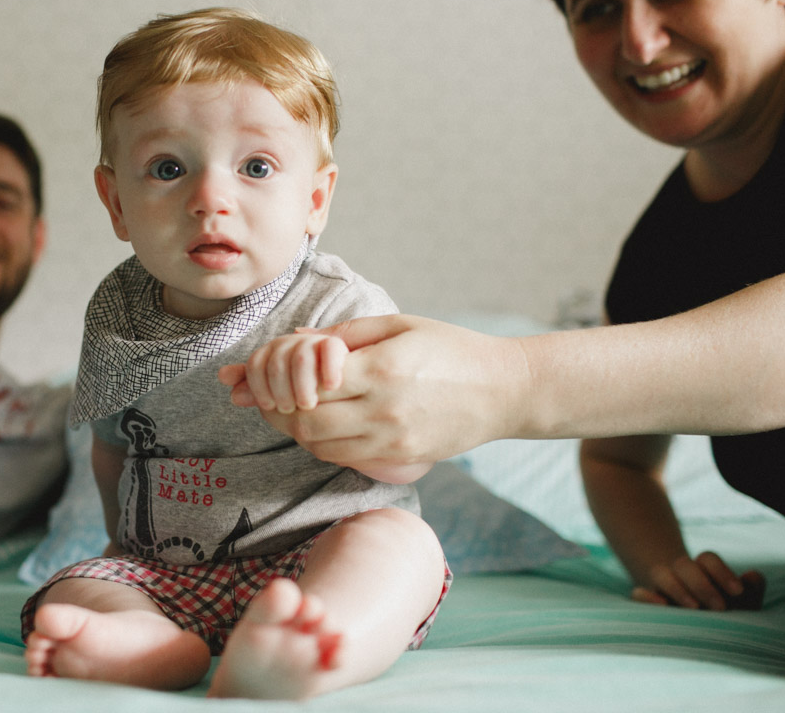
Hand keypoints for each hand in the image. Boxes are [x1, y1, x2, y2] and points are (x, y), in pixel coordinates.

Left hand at [219, 314, 528, 478]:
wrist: (504, 390)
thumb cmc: (451, 348)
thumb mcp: (399, 325)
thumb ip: (345, 333)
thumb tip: (296, 337)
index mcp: (382, 369)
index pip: (309, 384)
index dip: (284, 381)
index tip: (281, 371)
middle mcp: (384, 410)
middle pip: (307, 424)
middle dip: (284, 411)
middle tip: (280, 396)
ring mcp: (392, 441)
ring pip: (321, 448)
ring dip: (302, 431)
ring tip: (303, 410)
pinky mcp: (401, 459)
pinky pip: (346, 459)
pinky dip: (326, 445)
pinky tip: (331, 424)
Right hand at [632, 552, 765, 610]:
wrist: (700, 635)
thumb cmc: (726, 617)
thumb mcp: (742, 606)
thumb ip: (751, 590)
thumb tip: (752, 575)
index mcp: (703, 572)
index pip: (707, 559)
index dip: (722, 572)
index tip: (738, 591)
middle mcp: (680, 576)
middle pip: (684, 564)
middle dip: (702, 584)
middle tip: (720, 607)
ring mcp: (661, 588)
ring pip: (661, 574)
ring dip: (677, 588)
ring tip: (694, 608)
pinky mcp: (648, 605)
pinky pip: (638, 595)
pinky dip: (646, 597)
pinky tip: (662, 606)